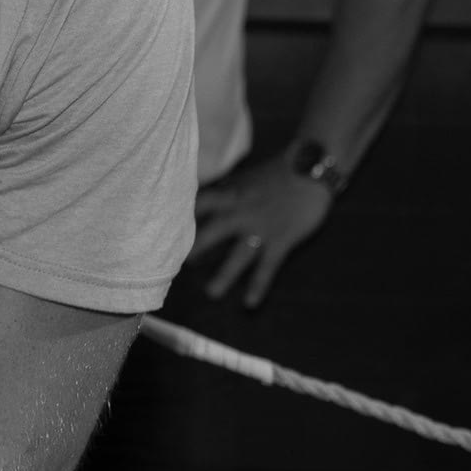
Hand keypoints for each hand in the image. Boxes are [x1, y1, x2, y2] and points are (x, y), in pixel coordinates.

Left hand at [189, 156, 333, 307]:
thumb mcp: (242, 179)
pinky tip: (250, 303)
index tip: (159, 233)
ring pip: (238, 255)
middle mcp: (240, 212)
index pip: (196, 207)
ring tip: (211, 293)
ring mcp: (261, 227)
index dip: (178, 219)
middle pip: (211, 233)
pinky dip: (259, 286)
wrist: (310, 167)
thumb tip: (193, 199)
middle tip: (177, 268)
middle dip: (194, 250)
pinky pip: (267, 267)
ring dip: (225, 275)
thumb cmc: (274, 174)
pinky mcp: (282, 239)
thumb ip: (220, 193)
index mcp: (228, 195)